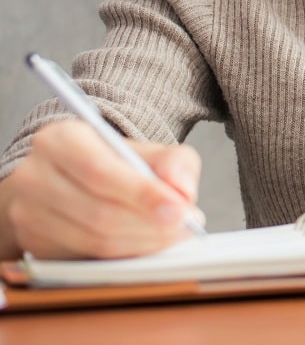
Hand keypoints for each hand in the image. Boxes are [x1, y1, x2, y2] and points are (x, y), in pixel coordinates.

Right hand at [0, 119, 202, 259]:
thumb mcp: (148, 150)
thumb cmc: (114, 163)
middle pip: (98, 212)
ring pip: (93, 239)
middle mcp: (34, 175)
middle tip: (185, 226)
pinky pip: (86, 257)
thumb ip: (174, 162)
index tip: (180, 210)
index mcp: (59, 140)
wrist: (75, 180)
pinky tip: (146, 244)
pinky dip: (124, 255)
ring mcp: (27, 212)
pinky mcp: (33, 242)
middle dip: (150, 224)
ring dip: (141, 242)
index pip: (100, 172)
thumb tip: (181, 189)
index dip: (143, 195)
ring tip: (172, 234)